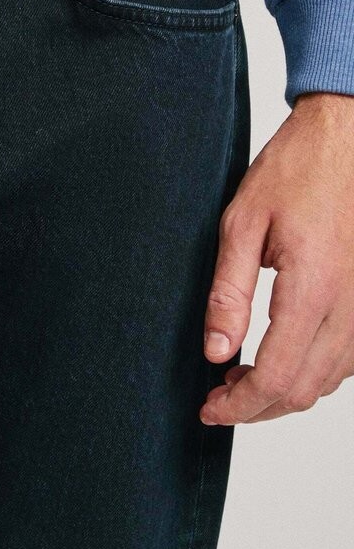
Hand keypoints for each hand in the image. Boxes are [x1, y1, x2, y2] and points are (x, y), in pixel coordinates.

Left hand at [201, 91, 353, 423]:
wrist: (346, 140)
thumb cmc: (296, 171)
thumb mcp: (242, 223)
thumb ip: (228, 292)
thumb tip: (215, 351)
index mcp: (314, 289)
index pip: (276, 376)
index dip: (239, 405)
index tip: (209, 409)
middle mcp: (350, 307)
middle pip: (303, 390)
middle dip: (256, 407)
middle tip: (217, 398)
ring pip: (328, 382)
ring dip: (284, 392)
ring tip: (240, 377)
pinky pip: (347, 361)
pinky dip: (311, 372)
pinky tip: (280, 357)